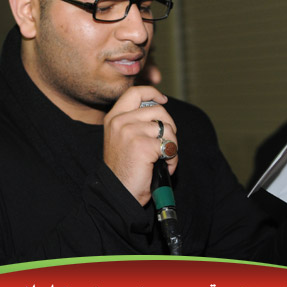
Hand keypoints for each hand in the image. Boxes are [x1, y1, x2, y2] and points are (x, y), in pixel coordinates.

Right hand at [102, 86, 177, 205]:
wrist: (118, 193)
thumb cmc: (125, 169)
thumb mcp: (123, 138)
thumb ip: (136, 121)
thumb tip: (159, 106)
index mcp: (114, 118)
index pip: (135, 92)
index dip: (152, 93)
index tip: (162, 99)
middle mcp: (120, 122)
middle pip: (158, 110)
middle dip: (169, 126)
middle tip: (166, 143)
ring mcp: (130, 132)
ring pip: (167, 128)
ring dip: (172, 145)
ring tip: (163, 159)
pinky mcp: (143, 145)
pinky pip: (170, 146)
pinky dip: (173, 158)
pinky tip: (164, 167)